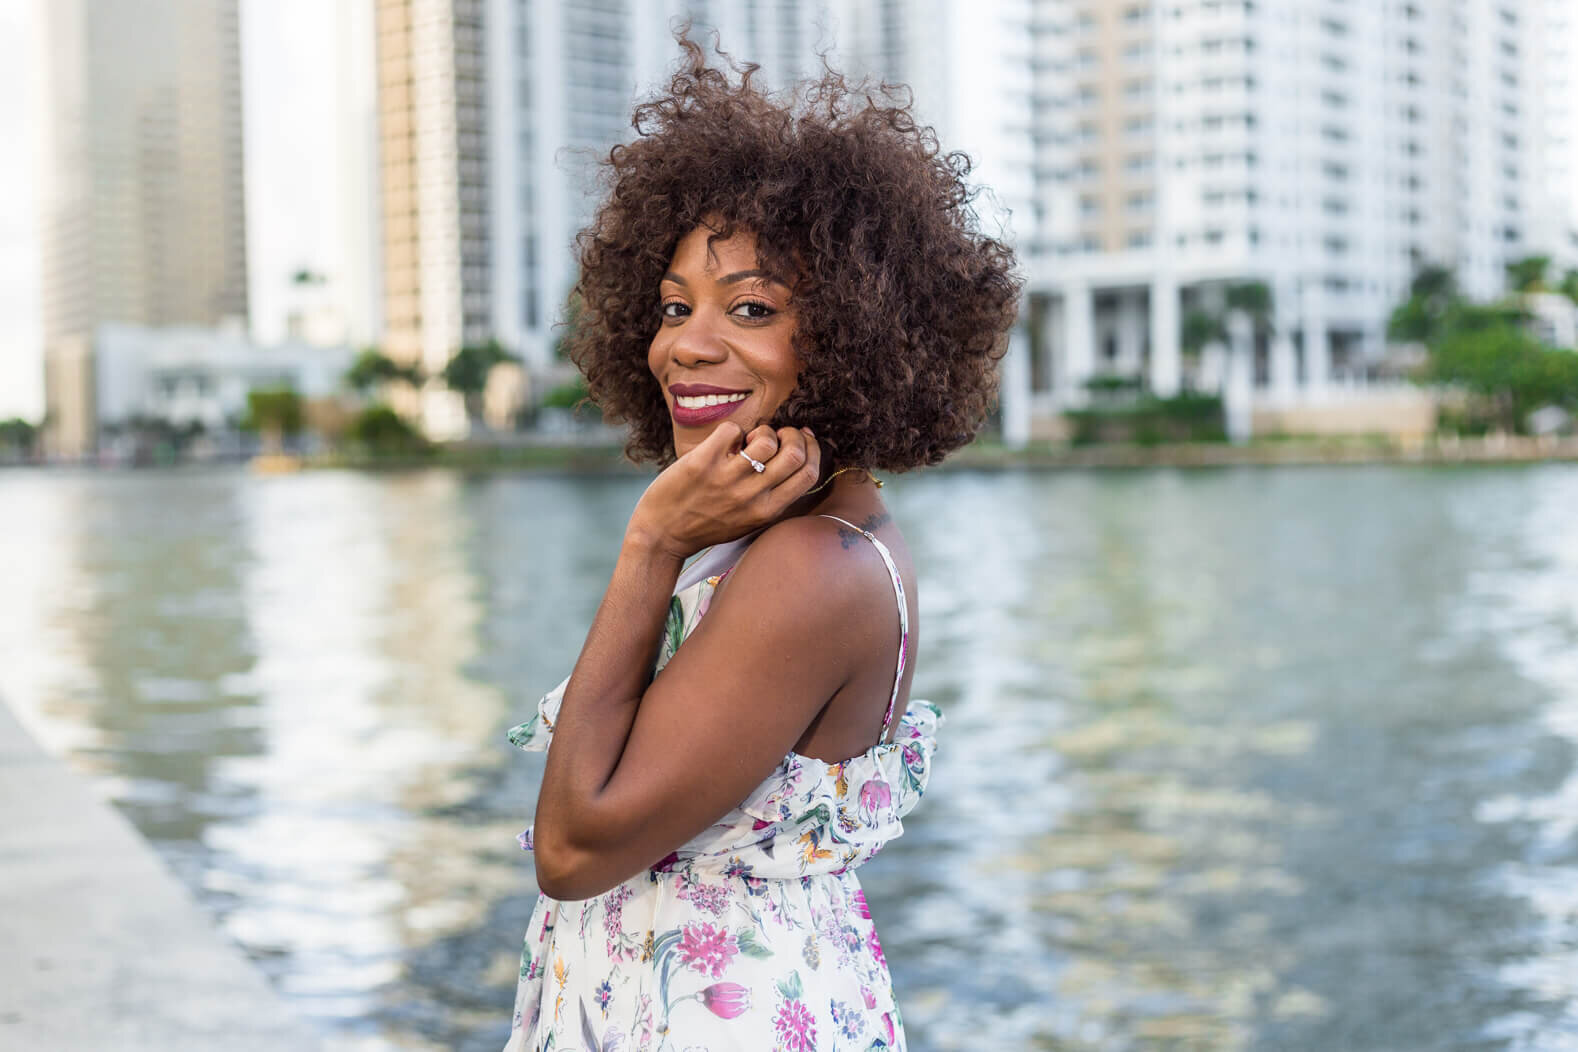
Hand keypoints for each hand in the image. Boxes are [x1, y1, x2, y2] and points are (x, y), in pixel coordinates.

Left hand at [627, 421, 821, 559]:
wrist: (662, 535)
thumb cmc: (707, 524)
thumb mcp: (749, 520)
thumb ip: (772, 496)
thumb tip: (796, 456)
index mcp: (768, 511)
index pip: (809, 474)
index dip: (812, 449)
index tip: (803, 439)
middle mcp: (752, 497)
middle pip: (795, 454)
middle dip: (792, 435)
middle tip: (776, 435)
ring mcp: (727, 480)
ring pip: (766, 440)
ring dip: (762, 431)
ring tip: (747, 440)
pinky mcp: (702, 464)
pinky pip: (732, 430)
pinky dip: (732, 430)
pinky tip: (723, 443)